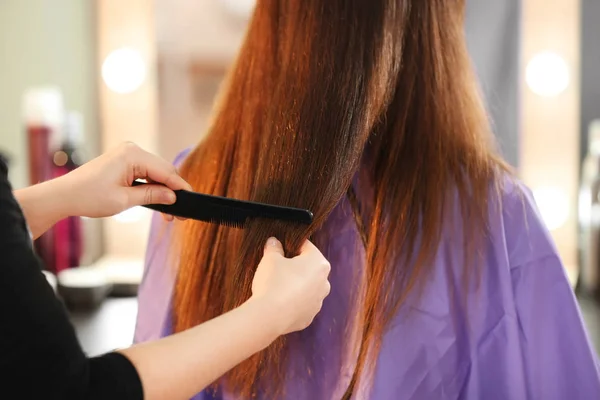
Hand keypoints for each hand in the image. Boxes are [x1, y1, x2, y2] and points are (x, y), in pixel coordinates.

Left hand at [57, 142, 190, 218]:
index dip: (180, 187)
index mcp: (132, 155)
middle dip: (172, 191)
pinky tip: (158, 200)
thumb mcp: (125, 200)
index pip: (166, 171)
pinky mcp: (124, 161)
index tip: (192, 199)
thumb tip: (173, 196)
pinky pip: (145, 172)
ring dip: (163, 190)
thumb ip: (152, 196)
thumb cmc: (89, 196)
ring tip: (169, 212)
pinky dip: (152, 186)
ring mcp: (127, 154)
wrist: (64, 195)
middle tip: (179, 213)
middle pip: (163, 170)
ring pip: (156, 172)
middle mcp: (132, 149)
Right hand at [251, 238, 330, 333]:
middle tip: (277, 267)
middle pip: (309, 268)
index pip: (306, 247)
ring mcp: (318, 302)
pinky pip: (302, 304)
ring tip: (277, 286)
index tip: (280, 249)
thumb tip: (274, 242)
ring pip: (307, 287)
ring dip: (296, 285)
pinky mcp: (309, 317)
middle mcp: (324, 282)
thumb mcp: (270, 259)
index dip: (291, 246)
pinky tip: (279, 301)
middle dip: (295, 266)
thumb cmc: (274, 282)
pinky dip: (293, 301)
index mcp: (319, 263)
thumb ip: (274, 247)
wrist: (270, 316)